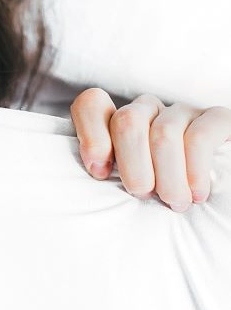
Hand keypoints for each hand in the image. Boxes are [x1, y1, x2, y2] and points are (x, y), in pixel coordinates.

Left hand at [71, 88, 230, 210]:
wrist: (216, 204)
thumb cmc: (161, 196)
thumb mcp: (128, 184)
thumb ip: (105, 170)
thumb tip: (95, 171)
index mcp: (119, 121)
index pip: (91, 104)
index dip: (91, 135)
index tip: (100, 172)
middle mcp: (149, 110)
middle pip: (127, 121)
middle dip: (133, 165)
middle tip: (144, 194)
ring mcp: (182, 112)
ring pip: (163, 133)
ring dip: (167, 176)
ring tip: (175, 202)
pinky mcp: (217, 119)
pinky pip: (199, 137)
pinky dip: (194, 169)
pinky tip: (197, 193)